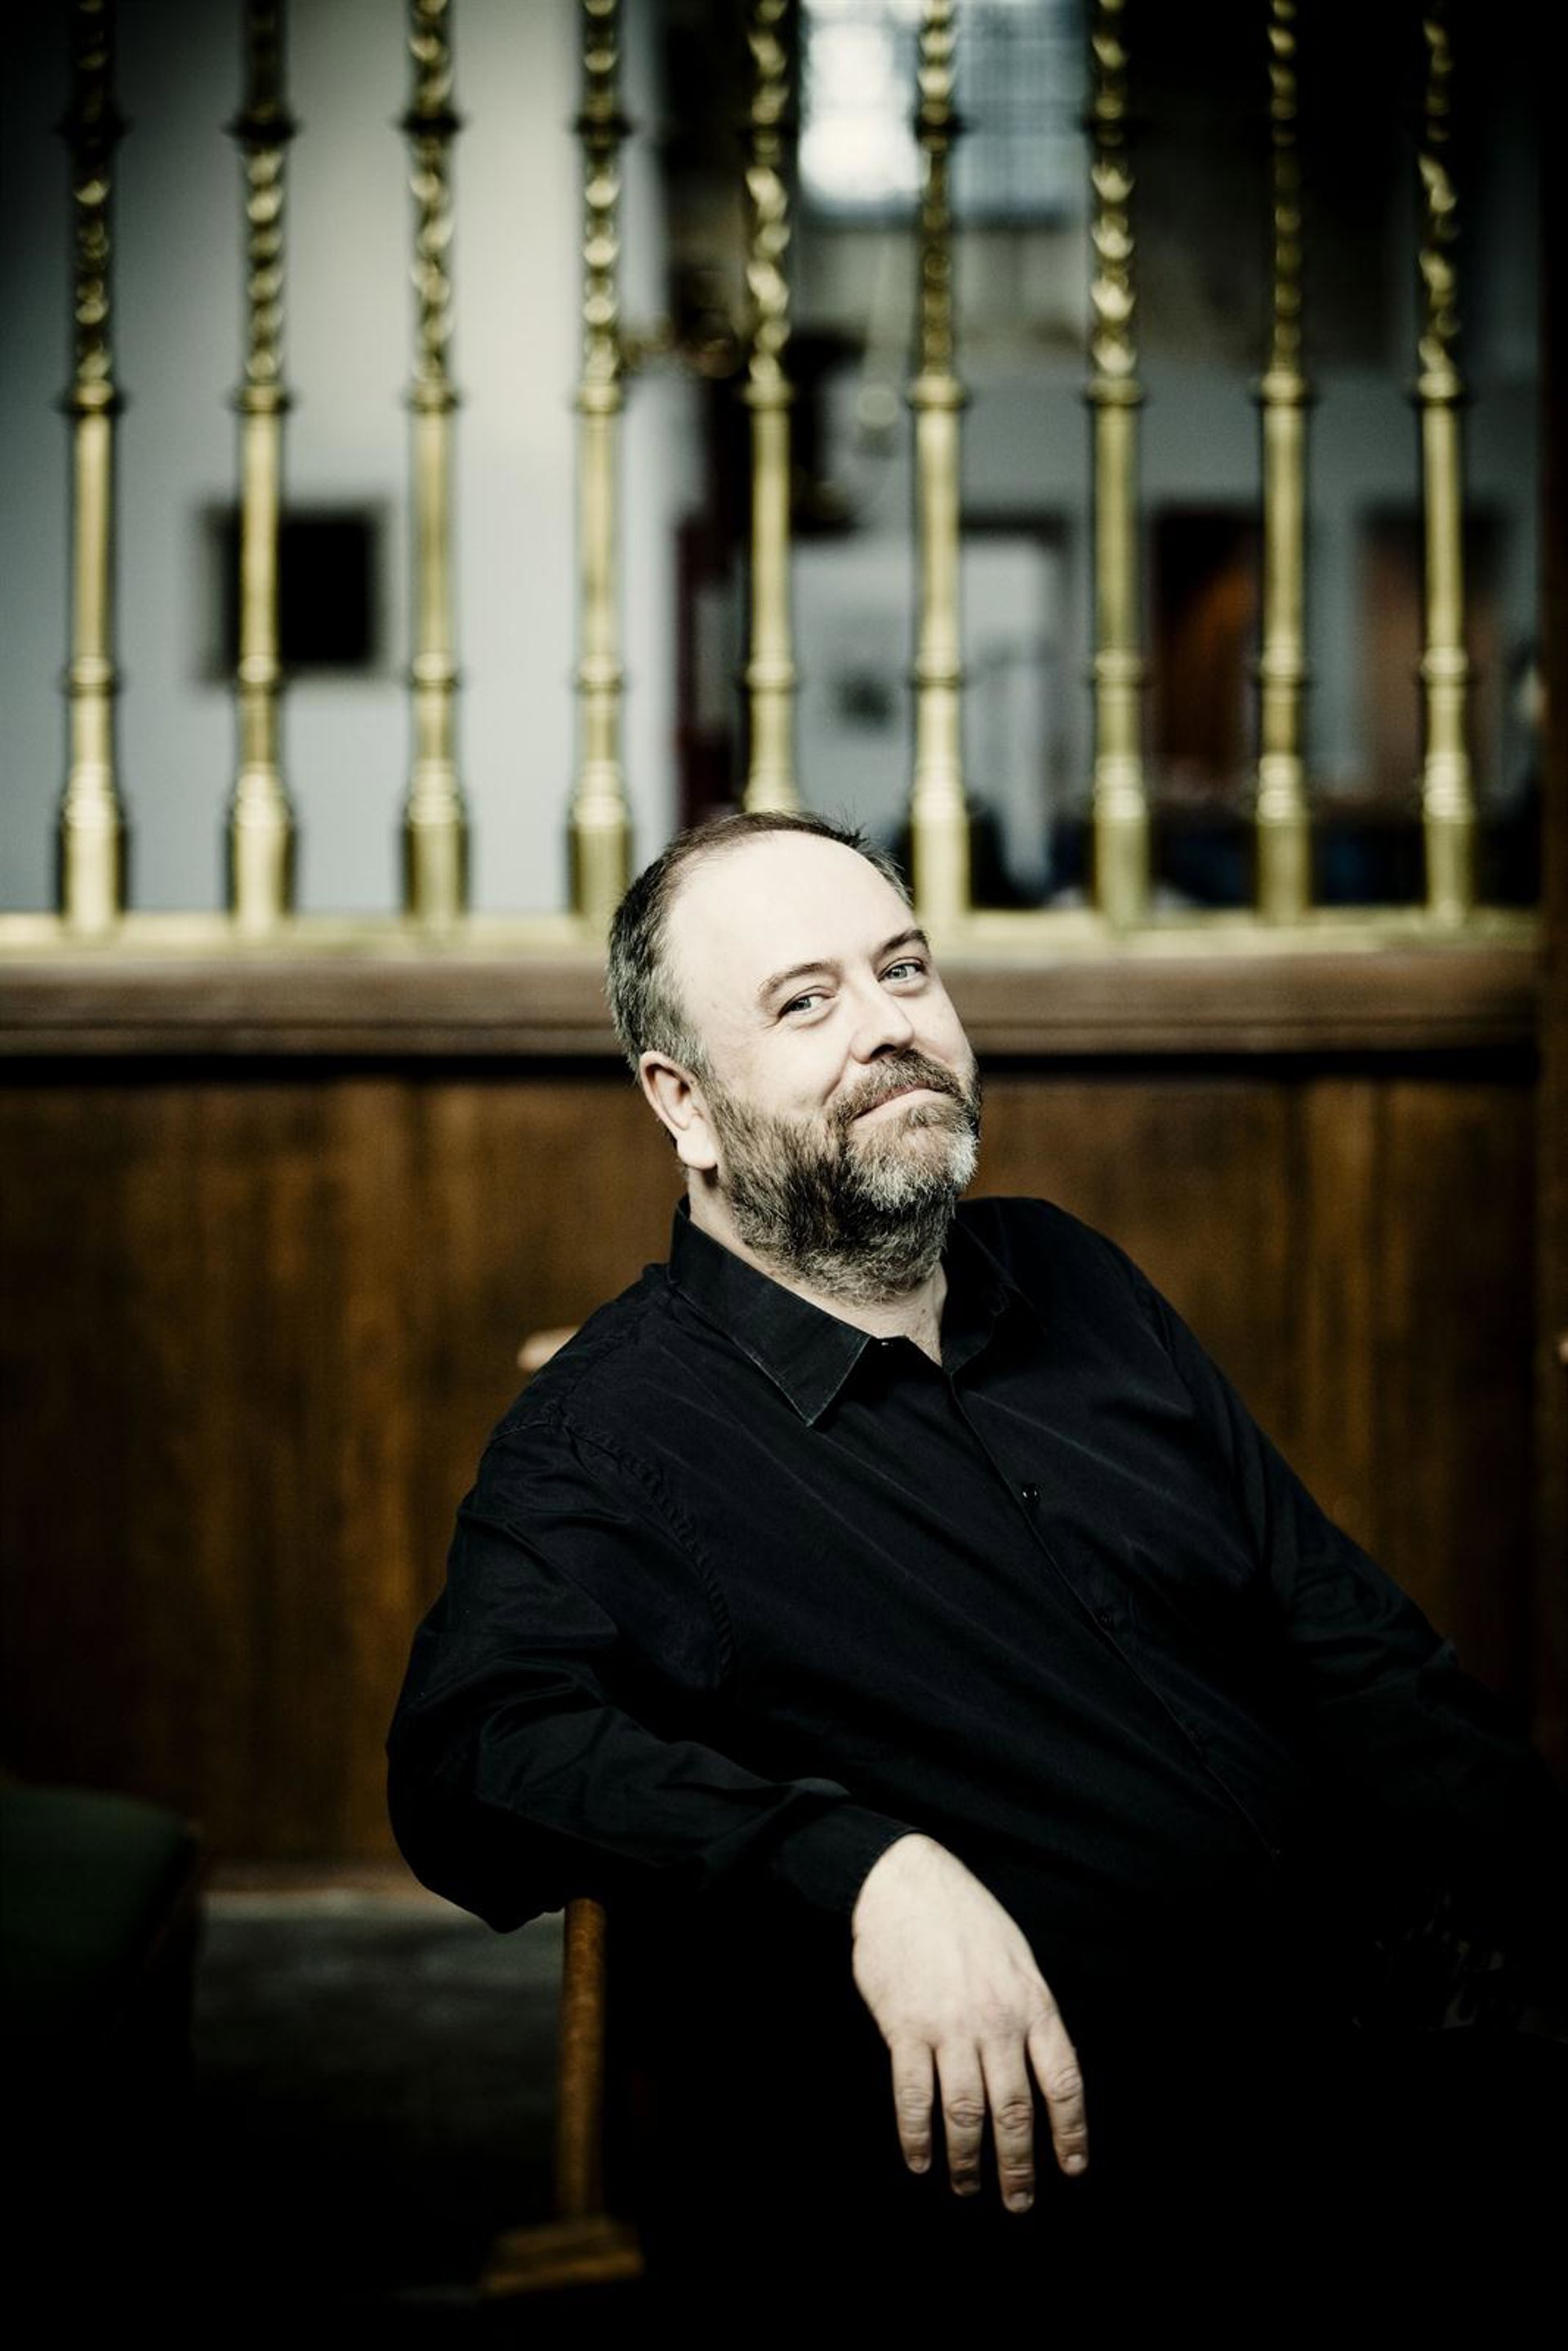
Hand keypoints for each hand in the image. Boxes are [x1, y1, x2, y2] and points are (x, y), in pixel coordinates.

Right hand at [850, 1832, 1086, 2210]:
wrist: (905, 1882)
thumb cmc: (964, 1917)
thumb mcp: (1017, 1957)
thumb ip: (1031, 2012)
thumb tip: (1042, 2068)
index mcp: (1033, 2004)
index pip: (1064, 2083)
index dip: (1070, 2133)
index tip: (1072, 2169)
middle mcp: (997, 2022)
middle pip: (1015, 2112)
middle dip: (1018, 2165)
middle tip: (1018, 2201)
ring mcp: (950, 2027)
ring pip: (966, 2114)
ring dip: (968, 2161)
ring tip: (967, 2187)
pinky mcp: (905, 2029)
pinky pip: (914, 2097)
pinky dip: (917, 2136)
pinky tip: (920, 2158)